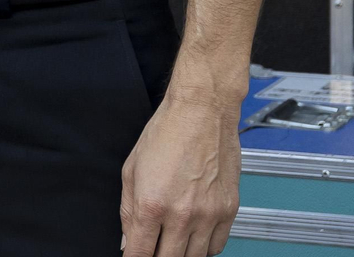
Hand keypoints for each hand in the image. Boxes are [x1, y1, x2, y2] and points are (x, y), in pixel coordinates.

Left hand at [121, 90, 241, 256]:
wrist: (202, 113)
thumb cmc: (165, 134)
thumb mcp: (131, 171)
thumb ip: (128, 211)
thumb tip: (128, 241)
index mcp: (152, 205)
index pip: (141, 253)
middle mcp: (183, 215)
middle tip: (152, 247)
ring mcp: (209, 215)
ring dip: (181, 254)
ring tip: (171, 242)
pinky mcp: (229, 211)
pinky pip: (217, 245)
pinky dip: (204, 248)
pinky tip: (193, 236)